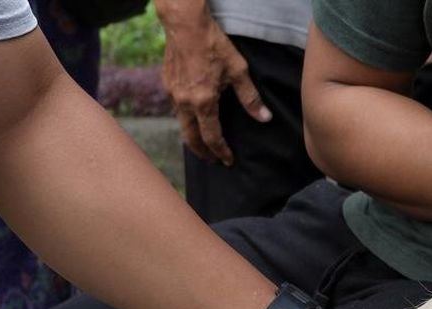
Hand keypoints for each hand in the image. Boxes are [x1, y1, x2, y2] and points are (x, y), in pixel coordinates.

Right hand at [156, 0, 269, 164]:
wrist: (185, 24)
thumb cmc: (213, 44)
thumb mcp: (238, 71)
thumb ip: (250, 98)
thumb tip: (264, 117)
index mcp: (203, 102)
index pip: (212, 137)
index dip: (220, 151)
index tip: (228, 160)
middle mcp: (184, 102)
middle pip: (191, 138)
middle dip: (202, 152)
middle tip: (213, 160)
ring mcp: (173, 94)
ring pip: (181, 124)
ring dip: (192, 137)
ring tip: (204, 143)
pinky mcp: (167, 84)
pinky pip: (176, 110)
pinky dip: (185, 120)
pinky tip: (194, 118)